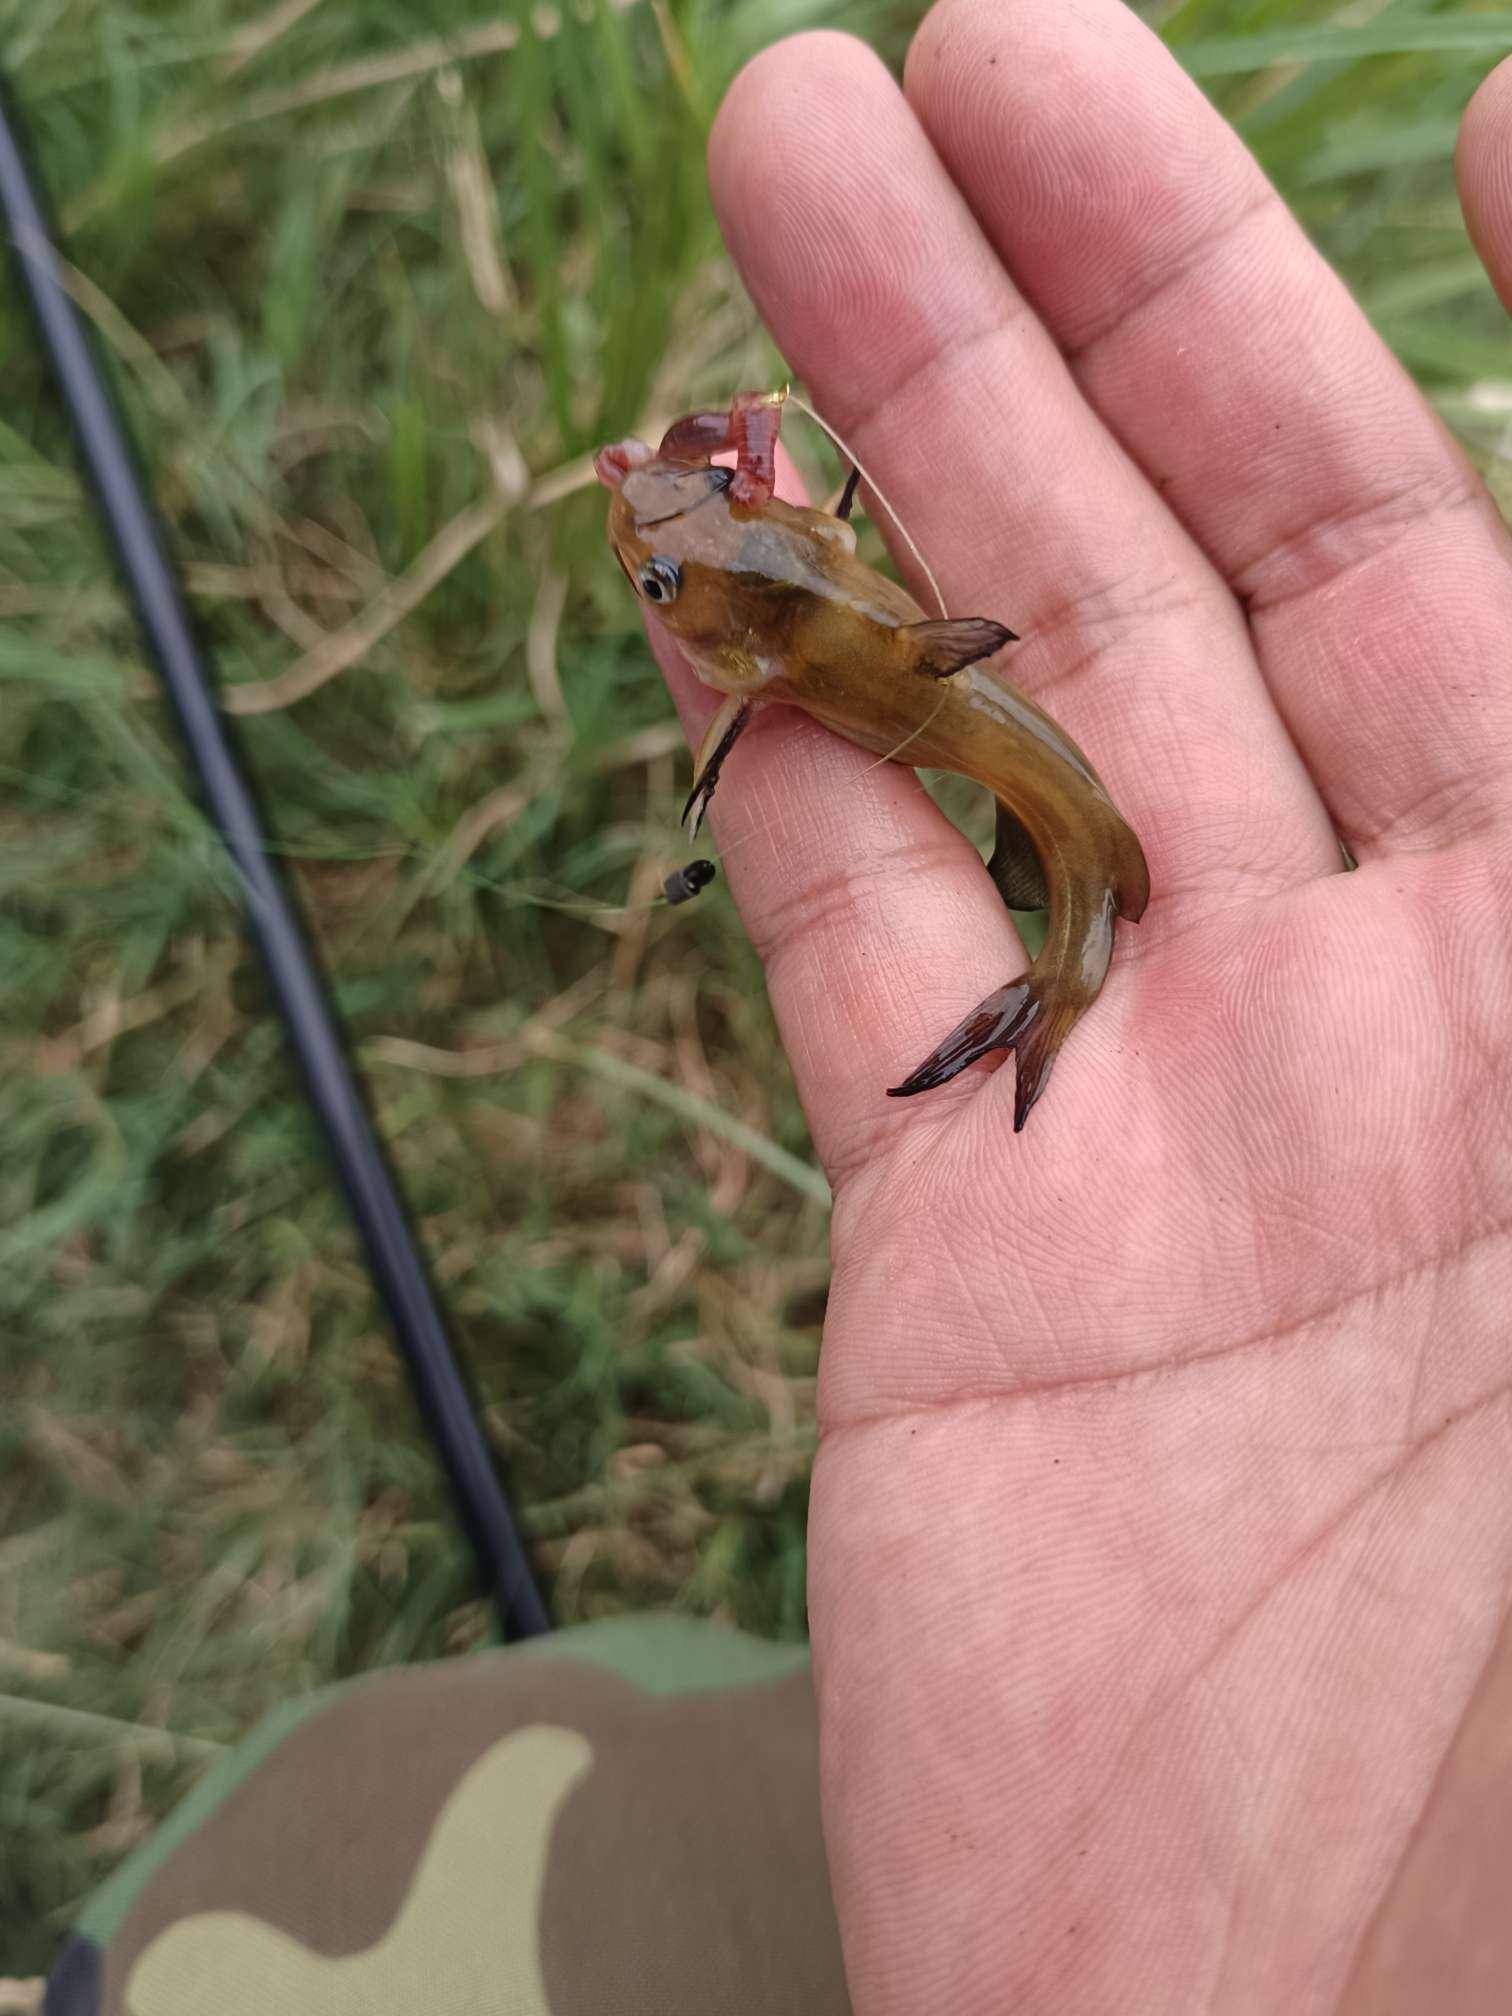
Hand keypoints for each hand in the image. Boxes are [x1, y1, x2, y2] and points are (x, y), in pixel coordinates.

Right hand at [651, 6, 1511, 2007]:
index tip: (1484, 87)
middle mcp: (1460, 1010)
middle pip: (1280, 557)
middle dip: (1125, 289)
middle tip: (956, 52)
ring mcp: (1193, 1119)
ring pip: (1031, 700)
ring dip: (908, 443)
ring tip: (786, 173)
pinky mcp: (968, 1258)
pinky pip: (859, 932)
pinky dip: (785, 740)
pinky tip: (709, 566)